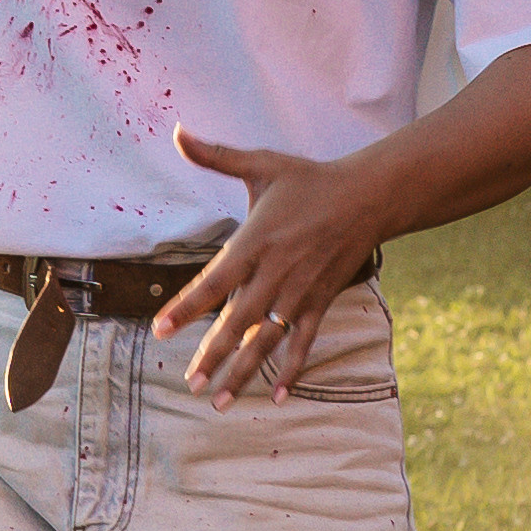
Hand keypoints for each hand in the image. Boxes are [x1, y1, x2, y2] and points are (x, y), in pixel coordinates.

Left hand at [152, 127, 379, 408]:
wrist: (370, 195)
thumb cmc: (309, 179)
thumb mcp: (261, 164)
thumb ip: (215, 155)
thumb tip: (177, 131)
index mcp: (255, 241)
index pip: (213, 281)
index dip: (186, 308)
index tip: (160, 330)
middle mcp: (277, 272)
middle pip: (238, 321)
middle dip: (212, 354)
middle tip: (188, 383)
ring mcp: (301, 291)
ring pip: (268, 339)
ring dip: (244, 371)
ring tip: (219, 400)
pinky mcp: (321, 301)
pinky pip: (304, 342)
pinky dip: (292, 370)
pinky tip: (275, 396)